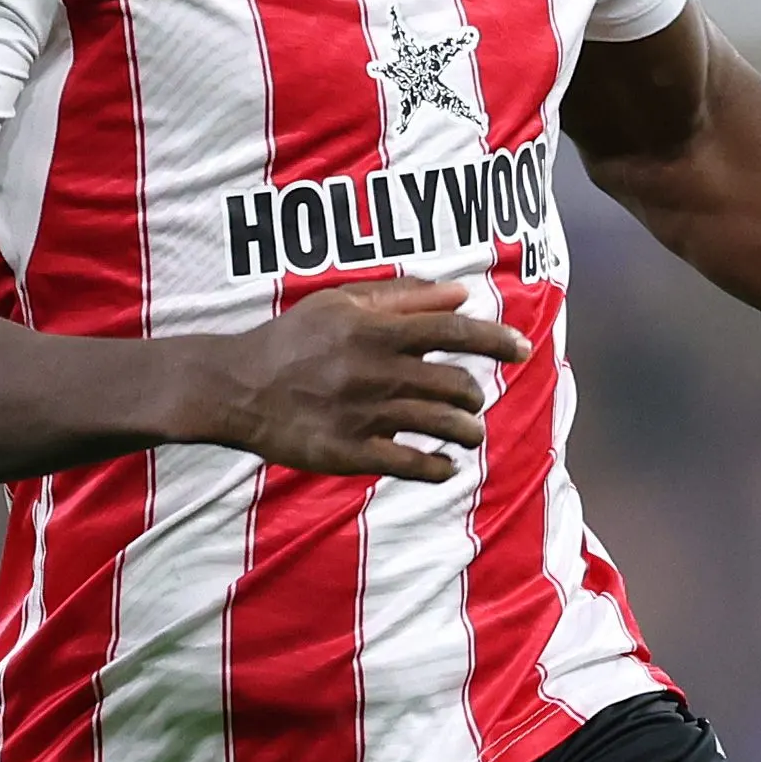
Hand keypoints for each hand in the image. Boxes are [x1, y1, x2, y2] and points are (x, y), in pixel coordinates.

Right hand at [215, 278, 535, 481]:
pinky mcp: (349, 452)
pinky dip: (438, 467)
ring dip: (467, 431)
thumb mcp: (342, 305)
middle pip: (453, 383)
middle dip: (474, 394)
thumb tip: (462, 294)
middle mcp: (374, 372)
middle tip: (472, 399)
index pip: (452, 333)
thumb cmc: (293, 340)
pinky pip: (410, 463)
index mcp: (374, 331)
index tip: (523, 350)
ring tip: (470, 433)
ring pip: (440, 425)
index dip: (495, 341)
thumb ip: (404, 298)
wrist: (237, 387)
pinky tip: (446, 465)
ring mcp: (363, 414)